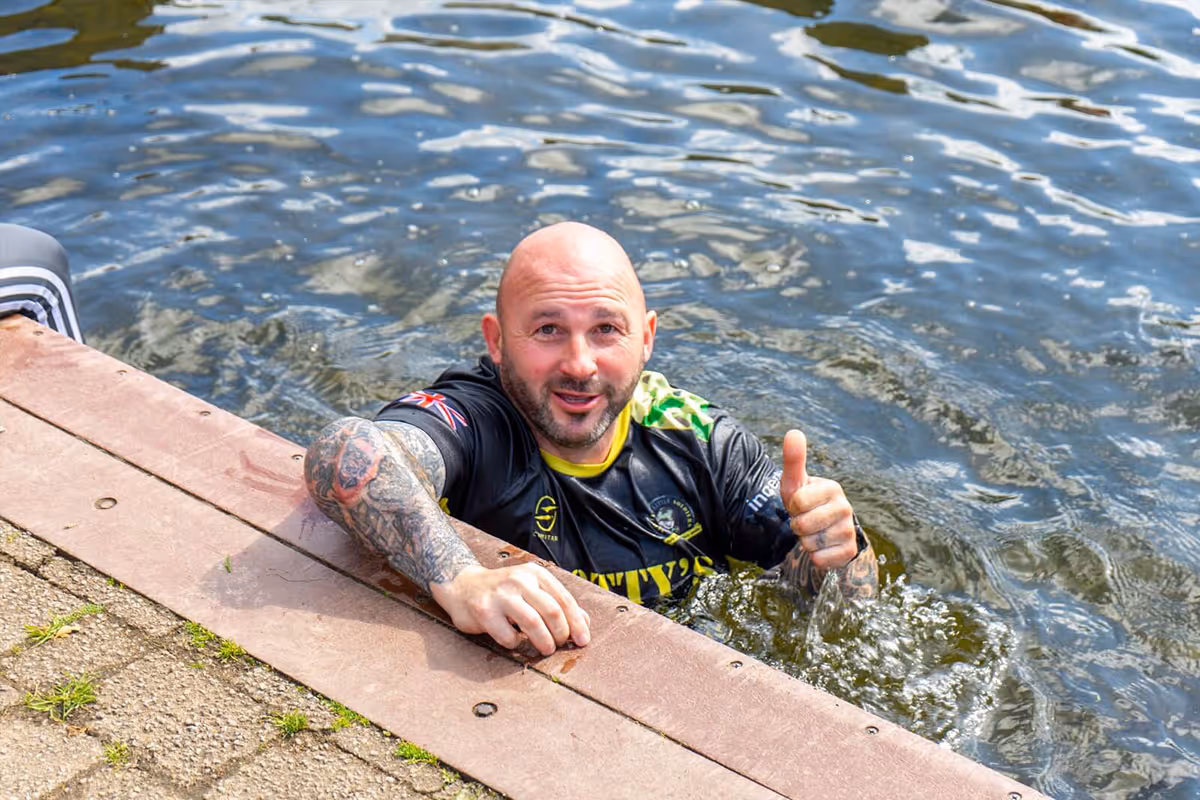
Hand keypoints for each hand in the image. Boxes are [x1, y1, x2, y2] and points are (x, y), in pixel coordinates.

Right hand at [429, 563, 591, 655]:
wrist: (463, 585)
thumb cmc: (505, 591)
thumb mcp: (533, 589)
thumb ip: (558, 603)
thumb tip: (585, 623)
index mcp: (536, 574)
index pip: (564, 600)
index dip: (577, 623)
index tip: (583, 641)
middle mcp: (520, 580)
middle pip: (553, 611)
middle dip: (562, 634)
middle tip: (560, 645)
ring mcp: (501, 595)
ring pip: (533, 623)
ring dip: (544, 642)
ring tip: (546, 649)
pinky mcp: (484, 611)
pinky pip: (509, 636)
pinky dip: (517, 644)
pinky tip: (516, 641)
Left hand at [780, 429, 857, 571]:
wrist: (823, 531)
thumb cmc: (805, 503)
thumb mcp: (795, 482)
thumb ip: (794, 459)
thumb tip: (794, 432)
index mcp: (832, 488)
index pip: (798, 502)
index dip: (791, 506)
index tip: (799, 505)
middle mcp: (845, 508)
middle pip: (802, 525)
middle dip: (797, 525)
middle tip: (804, 520)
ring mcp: (849, 530)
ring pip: (810, 543)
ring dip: (804, 541)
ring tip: (812, 533)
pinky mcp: (849, 551)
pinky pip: (820, 560)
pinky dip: (814, 557)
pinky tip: (821, 547)